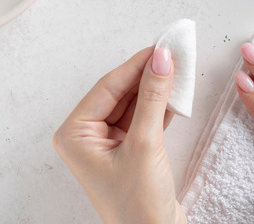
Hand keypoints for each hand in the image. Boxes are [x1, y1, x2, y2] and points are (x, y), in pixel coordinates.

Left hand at [53, 46, 186, 223]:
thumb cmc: (137, 206)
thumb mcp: (146, 145)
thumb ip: (153, 98)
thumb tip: (161, 61)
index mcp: (74, 135)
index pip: (108, 87)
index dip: (136, 65)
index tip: (161, 47)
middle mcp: (86, 137)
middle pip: (120, 93)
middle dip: (148, 75)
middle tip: (173, 54)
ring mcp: (107, 145)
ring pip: (134, 105)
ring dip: (157, 89)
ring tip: (179, 69)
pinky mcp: (129, 151)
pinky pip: (143, 119)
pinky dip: (161, 107)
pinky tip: (177, 93)